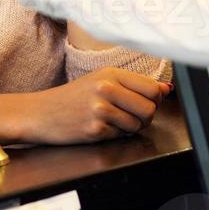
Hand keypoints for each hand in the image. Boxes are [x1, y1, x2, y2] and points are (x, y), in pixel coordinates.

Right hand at [14, 68, 170, 143]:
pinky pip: (121, 136)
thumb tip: (166, 89)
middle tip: (130, 116)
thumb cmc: (72, 97)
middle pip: (150, 108)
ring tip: (112, 122)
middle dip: (145, 117)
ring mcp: (100, 109)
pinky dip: (115, 135)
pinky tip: (100, 127)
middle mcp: (106, 88)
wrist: (41, 113)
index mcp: (110, 73)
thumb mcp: (100, 81)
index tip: (145, 102)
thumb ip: (133, 84)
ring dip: (130, 128)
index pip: (152, 88)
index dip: (154, 99)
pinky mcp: (95, 129)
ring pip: (138, 125)